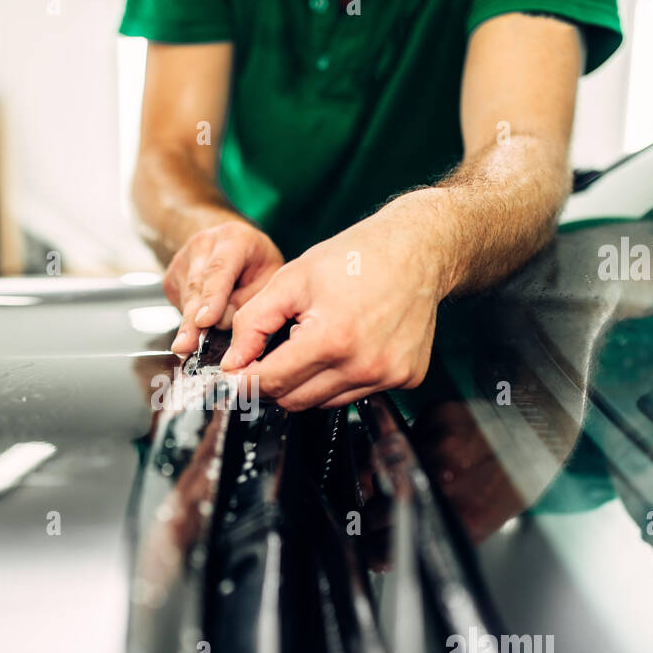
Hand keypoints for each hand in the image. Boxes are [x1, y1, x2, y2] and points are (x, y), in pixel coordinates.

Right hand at [164, 221, 283, 354]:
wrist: (233, 242)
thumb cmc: (256, 261)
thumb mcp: (270, 276)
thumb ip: (250, 299)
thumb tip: (223, 324)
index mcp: (234, 239)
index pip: (220, 269)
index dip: (212, 298)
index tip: (205, 321)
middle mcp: (204, 244)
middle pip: (196, 287)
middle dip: (191, 320)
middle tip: (186, 346)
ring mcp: (183, 258)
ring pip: (185, 298)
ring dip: (190, 324)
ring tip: (191, 345)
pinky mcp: (172, 274)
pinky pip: (179, 303)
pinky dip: (190, 316)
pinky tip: (203, 319)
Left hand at [220, 201, 448, 409]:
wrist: (418, 250)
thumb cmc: (356, 258)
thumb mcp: (292, 279)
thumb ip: (254, 323)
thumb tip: (233, 363)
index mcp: (332, 339)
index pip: (272, 382)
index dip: (245, 379)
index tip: (236, 373)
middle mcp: (364, 366)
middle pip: (295, 400)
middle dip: (274, 382)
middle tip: (272, 354)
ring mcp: (389, 376)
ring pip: (324, 402)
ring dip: (309, 380)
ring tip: (316, 340)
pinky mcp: (406, 378)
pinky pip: (357, 393)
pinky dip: (342, 377)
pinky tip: (348, 345)